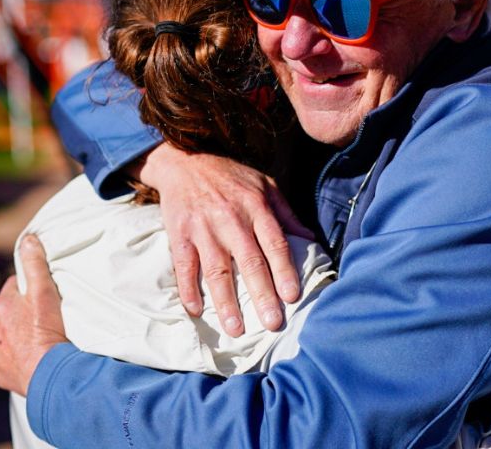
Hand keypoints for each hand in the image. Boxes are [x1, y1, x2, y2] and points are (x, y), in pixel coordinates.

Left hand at [0, 235, 67, 395]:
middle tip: (45, 320)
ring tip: (40, 342)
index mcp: (1, 305)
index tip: (43, 297)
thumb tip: (27, 239)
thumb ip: (35, 264)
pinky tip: (32, 360)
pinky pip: (5, 361)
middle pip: (7, 313)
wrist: (49, 375)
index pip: (13, 287)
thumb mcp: (45, 292)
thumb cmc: (48, 331)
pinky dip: (16, 359)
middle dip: (21, 315)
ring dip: (17, 337)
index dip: (29, 290)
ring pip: (5, 338)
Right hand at [133, 142, 313, 336]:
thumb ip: (287, 213)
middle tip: (272, 323)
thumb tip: (312, 240)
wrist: (184, 161)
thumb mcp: (264, 184)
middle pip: (249, 262)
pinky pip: (183, 266)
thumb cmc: (230, 177)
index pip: (274, 243)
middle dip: (262, 294)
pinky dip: (188, 289)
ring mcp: (203, 228)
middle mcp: (230, 218)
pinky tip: (196, 311)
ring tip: (236, 328)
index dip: (284, 270)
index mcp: (255, 206)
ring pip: (217, 270)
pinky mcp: (179, 234)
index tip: (292, 296)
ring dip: (226, 301)